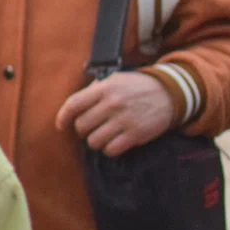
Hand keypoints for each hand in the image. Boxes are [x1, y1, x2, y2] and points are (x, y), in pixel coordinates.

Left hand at [55, 71, 176, 156]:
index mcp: (104, 88)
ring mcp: (124, 120)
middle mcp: (112, 104)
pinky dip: (108, 149)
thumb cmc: (135, 87)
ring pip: (94, 141)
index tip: (60, 126)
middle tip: (89, 128)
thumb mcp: (114, 80)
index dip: (63, 117)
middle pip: (81, 126)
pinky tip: (112, 142)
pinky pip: (111, 150)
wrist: (168, 94)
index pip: (74, 104)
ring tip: (101, 135)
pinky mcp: (136, 134)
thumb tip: (73, 107)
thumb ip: (93, 90)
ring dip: (94, 141)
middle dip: (82, 130)